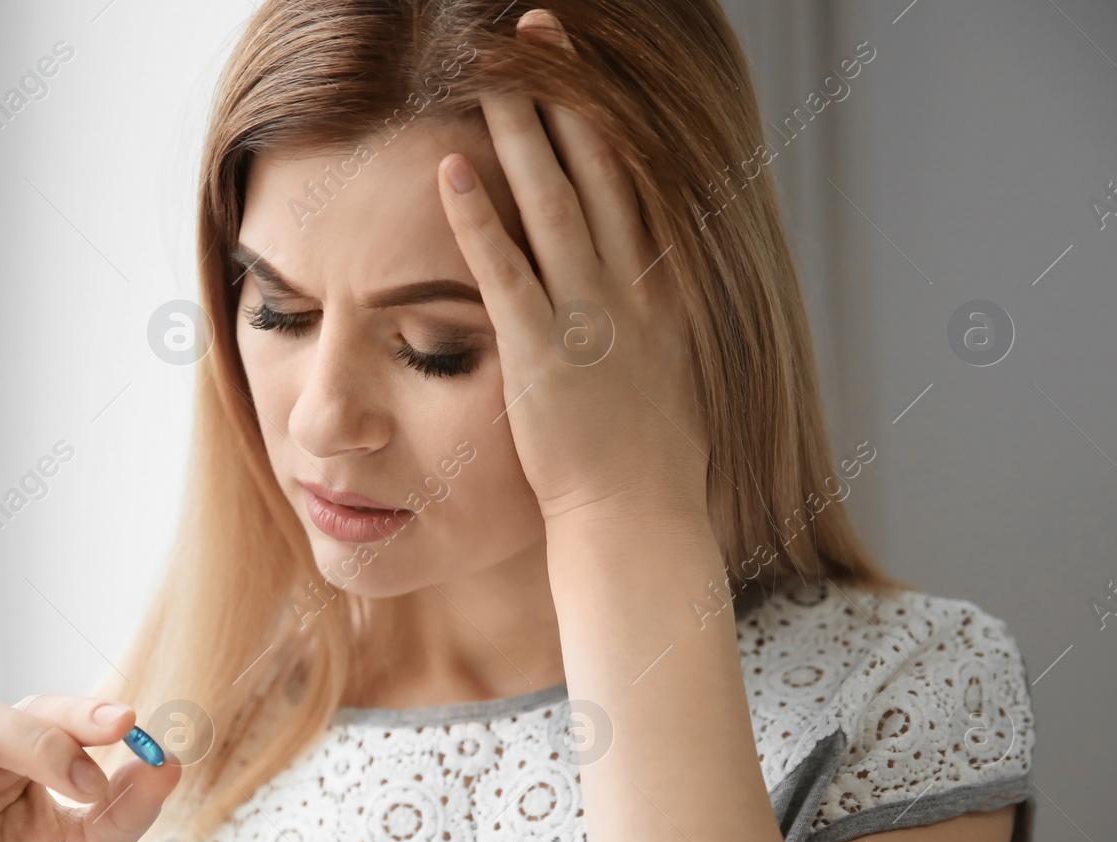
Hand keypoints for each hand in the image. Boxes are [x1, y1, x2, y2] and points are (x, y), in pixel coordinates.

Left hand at [435, 9, 709, 532]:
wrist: (639, 518)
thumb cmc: (648, 462)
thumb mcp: (668, 374)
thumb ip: (653, 320)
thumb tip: (645, 288)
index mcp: (663, 291)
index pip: (638, 181)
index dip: (608, 117)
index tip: (584, 68)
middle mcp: (631, 291)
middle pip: (598, 170)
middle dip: (566, 95)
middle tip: (537, 32)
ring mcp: (588, 320)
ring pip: (554, 204)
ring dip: (522, 133)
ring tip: (491, 72)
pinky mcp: (541, 355)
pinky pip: (505, 274)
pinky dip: (477, 220)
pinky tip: (449, 170)